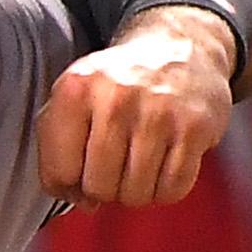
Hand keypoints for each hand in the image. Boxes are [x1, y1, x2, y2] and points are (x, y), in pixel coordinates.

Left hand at [37, 6, 235, 208]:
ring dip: (136, 191)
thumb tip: (82, 203)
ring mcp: (158, 112)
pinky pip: (173, 188)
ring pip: (136, 193)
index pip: (60, 172)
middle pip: (99, 186)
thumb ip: (56, 152)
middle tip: (113, 169)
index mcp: (75, 89)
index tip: (80, 172)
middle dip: (104, 189)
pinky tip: (163, 166)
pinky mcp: (195, 126)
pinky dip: (166, 190)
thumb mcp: (72, 100)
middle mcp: (116, 97)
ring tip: (137, 166)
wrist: (179, 48)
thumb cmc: (117, 86)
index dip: (69, 184)